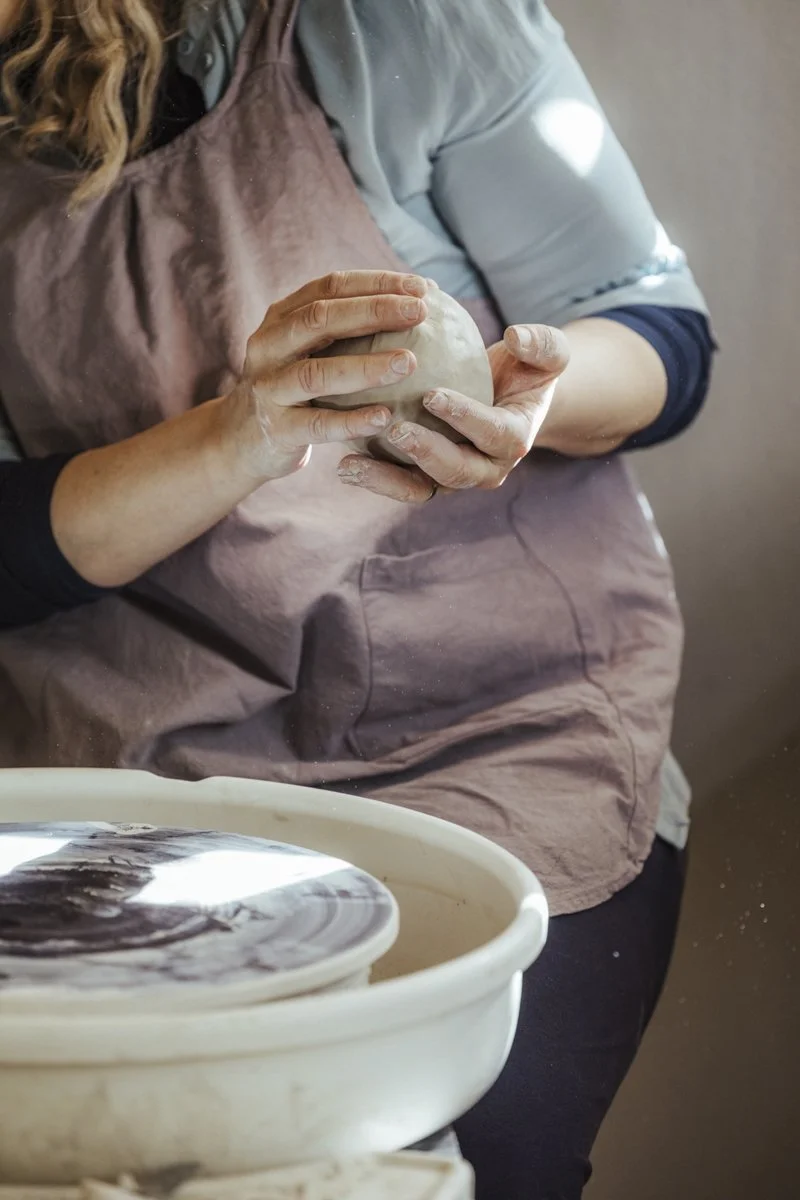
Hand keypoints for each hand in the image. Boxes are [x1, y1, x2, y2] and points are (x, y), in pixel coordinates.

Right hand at [224, 270, 427, 481]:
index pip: (330, 287)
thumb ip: (348, 327)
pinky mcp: (276, 429)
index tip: (420, 288)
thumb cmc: (295, 388)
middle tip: (419, 313)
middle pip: (321, 319)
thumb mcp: (309, 349)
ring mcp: (269, 388)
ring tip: (408, 363)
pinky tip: (385, 418)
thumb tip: (422, 297)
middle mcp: (270, 346)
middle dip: (374, 312)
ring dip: (365, 367)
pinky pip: (317, 425)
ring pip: (316, 373)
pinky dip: (351, 422)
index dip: (375, 284)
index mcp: (281, 317)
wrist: (242, 440)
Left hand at [337, 323, 569, 502]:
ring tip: (349, 464)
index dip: (467, 418)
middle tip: (396, 430)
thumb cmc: (525, 369)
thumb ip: (541, 344)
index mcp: (514, 439)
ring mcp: (453, 478)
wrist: (511, 399)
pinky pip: (399, 484)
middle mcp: (485, 468)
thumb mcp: (546, 354)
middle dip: (427, 454)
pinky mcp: (427, 479)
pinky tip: (341, 462)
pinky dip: (372, 477)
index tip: (434, 395)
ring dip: (386, 479)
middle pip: (457, 472)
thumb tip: (515, 336)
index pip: (495, 433)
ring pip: (421, 489)